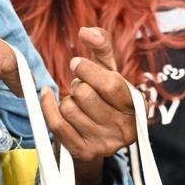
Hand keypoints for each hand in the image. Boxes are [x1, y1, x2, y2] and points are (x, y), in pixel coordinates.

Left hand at [42, 27, 138, 184]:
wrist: (96, 136)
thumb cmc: (104, 96)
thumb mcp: (109, 70)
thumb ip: (102, 45)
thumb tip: (86, 32)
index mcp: (137, 106)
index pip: (110, 83)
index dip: (88, 70)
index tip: (77, 64)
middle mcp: (125, 129)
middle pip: (84, 95)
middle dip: (77, 86)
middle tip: (81, 89)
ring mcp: (105, 144)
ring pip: (68, 108)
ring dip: (66, 100)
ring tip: (76, 103)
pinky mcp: (84, 153)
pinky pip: (56, 124)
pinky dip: (47, 107)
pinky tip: (48, 98)